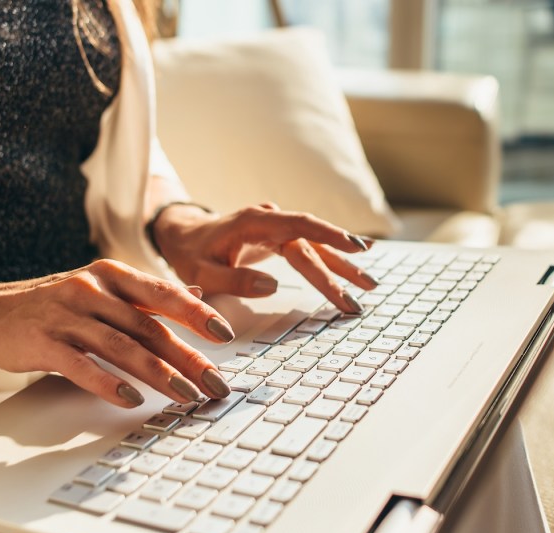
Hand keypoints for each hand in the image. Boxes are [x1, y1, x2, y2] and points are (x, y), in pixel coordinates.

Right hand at [0, 259, 233, 407]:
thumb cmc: (55, 304)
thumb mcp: (103, 289)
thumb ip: (148, 295)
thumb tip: (197, 293)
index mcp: (112, 276)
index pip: (164, 294)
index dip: (197, 314)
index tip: (225, 334)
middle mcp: (93, 290)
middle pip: (150, 326)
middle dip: (188, 357)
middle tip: (215, 383)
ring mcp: (67, 315)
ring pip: (122, 346)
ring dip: (158, 374)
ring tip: (185, 395)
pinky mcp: (44, 342)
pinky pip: (82, 364)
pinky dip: (108, 383)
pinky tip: (131, 399)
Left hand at [152, 203, 377, 312]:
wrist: (183, 235)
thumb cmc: (191, 254)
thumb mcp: (202, 274)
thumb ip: (233, 281)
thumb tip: (271, 286)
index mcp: (254, 223)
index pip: (300, 227)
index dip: (329, 237)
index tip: (355, 249)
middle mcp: (271, 220)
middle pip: (313, 244)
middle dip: (340, 269)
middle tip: (364, 291)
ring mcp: (277, 227)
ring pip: (316, 244)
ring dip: (342, 264)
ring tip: (370, 283)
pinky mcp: (280, 236)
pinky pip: (310, 245)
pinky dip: (332, 255)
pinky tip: (356, 259)